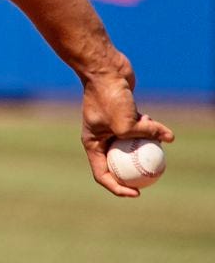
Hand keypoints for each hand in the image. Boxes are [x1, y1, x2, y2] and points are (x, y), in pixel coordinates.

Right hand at [80, 53, 174, 196]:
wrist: (104, 69)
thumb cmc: (107, 97)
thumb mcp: (124, 123)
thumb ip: (145, 134)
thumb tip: (168, 139)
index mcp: (92, 143)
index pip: (102, 174)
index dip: (119, 188)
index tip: (137, 193)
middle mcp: (101, 137)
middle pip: (118, 163)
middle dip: (135, 173)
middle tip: (153, 179)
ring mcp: (112, 126)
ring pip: (131, 145)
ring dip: (146, 147)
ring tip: (160, 149)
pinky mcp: (123, 114)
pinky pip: (138, 129)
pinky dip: (149, 129)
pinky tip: (162, 129)